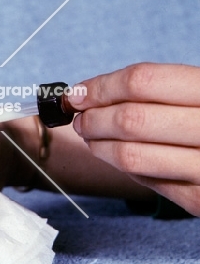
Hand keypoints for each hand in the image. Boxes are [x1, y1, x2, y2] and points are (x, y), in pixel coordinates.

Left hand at [68, 62, 199, 216]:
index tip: (76, 93)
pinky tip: (117, 156)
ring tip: (90, 136)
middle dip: (92, 119)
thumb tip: (87, 95)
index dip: (100, 86)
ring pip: (131, 156)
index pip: (141, 81)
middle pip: (131, 119)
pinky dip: (122, 167)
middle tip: (78, 118)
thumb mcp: (198, 93)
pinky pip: (146, 182)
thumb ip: (154, 91)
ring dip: (97, 145)